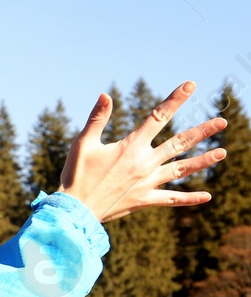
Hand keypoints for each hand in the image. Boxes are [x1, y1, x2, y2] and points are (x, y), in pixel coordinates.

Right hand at [59, 80, 226, 221]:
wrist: (74, 210)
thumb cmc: (76, 175)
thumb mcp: (82, 144)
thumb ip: (97, 119)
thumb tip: (105, 95)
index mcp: (131, 147)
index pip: (158, 117)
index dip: (175, 99)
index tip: (191, 86)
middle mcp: (144, 163)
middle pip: (179, 143)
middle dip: (202, 131)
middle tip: (222, 122)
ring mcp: (147, 182)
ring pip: (181, 169)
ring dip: (203, 161)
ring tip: (222, 153)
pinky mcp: (144, 200)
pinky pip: (171, 199)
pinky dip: (189, 199)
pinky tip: (207, 196)